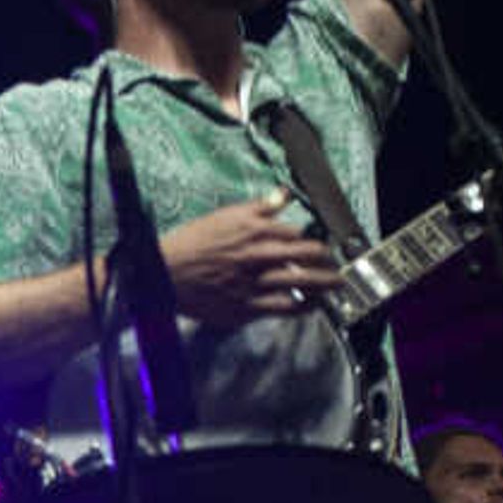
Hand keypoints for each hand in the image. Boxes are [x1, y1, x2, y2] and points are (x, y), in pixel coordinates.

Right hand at [160, 194, 338, 328]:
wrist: (165, 274)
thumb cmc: (192, 243)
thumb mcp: (225, 215)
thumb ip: (258, 207)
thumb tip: (283, 195)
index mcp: (255, 230)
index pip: (297, 232)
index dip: (313, 238)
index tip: (322, 243)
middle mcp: (259, 256)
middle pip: (307, 256)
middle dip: (328, 260)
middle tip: (336, 264)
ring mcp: (255, 283)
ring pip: (301, 283)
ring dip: (324, 284)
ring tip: (336, 285)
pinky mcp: (248, 307)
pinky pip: (284, 308)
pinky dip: (303, 307)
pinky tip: (312, 306)